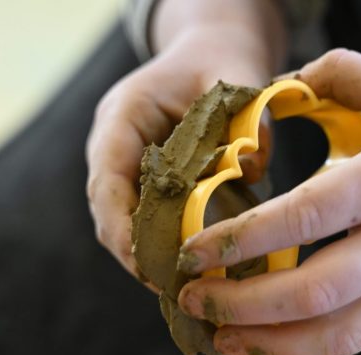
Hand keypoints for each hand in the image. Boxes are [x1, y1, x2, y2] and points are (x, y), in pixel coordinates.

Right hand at [86, 22, 276, 281]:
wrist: (215, 55)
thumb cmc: (222, 61)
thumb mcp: (239, 77)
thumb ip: (249, 120)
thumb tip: (253, 170)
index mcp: (122, 117)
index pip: (107, 182)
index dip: (123, 231)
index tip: (149, 268)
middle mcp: (117, 147)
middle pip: (112, 216)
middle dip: (140, 258)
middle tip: (177, 293)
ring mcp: (131, 169)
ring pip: (130, 227)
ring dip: (155, 262)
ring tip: (191, 294)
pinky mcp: (152, 186)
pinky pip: (153, 225)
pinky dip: (173, 251)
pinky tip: (202, 274)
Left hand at [178, 49, 360, 354]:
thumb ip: (341, 76)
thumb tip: (281, 82)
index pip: (305, 218)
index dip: (241, 239)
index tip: (193, 250)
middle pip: (313, 293)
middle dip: (241, 304)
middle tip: (190, 298)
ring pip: (338, 337)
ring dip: (270, 346)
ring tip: (219, 337)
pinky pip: (359, 339)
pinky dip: (308, 348)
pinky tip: (271, 341)